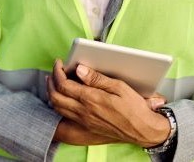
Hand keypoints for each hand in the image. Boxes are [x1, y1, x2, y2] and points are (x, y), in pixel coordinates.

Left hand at [47, 59, 170, 147]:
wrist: (142, 130)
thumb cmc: (133, 107)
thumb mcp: (119, 87)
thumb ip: (97, 78)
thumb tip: (80, 69)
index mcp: (91, 99)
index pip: (63, 85)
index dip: (57, 72)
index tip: (59, 63)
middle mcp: (84, 111)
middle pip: (55, 96)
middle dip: (50, 81)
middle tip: (54, 71)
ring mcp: (84, 120)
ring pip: (57, 107)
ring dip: (52, 93)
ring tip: (55, 81)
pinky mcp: (86, 126)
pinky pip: (65, 115)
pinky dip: (59, 104)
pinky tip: (64, 96)